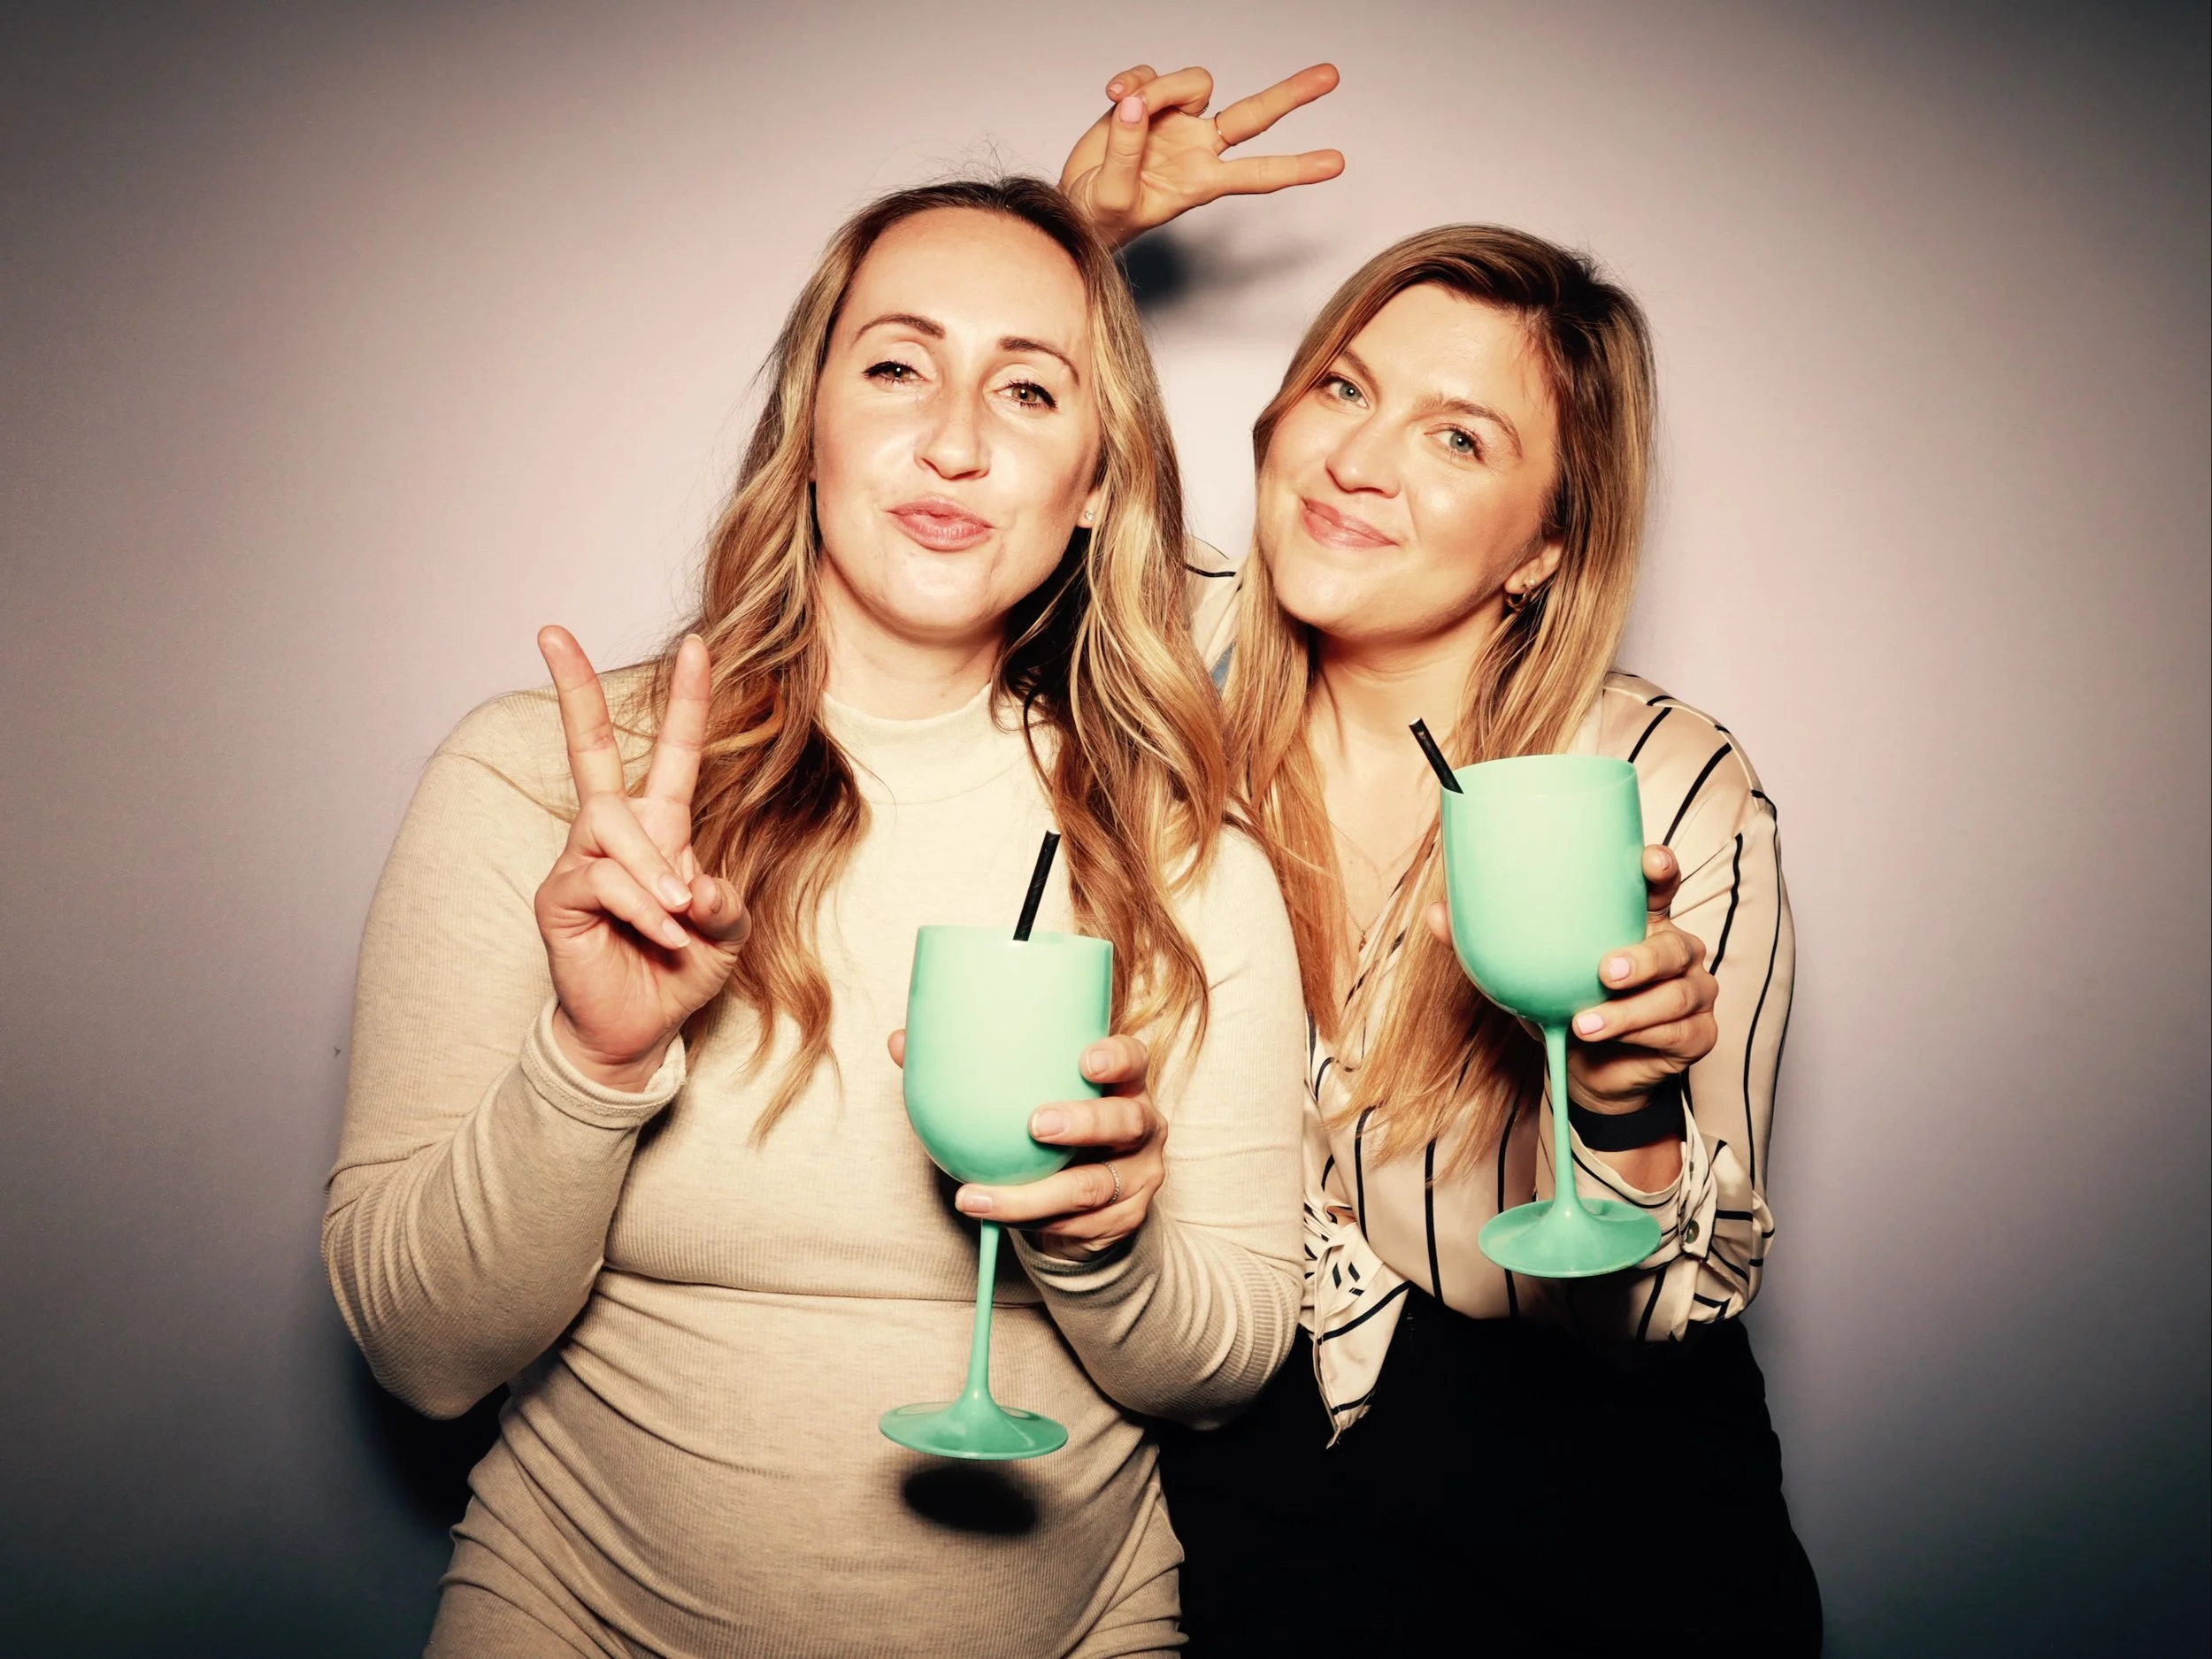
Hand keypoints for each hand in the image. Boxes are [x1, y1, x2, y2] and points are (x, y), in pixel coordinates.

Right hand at [534, 627, 749, 1091]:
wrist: (639, 1029)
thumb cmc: (678, 971)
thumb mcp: (726, 934)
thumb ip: (725, 901)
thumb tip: (699, 882)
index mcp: (660, 829)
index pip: (671, 753)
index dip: (686, 701)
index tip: (697, 645)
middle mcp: (613, 834)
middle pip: (589, 749)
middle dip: (572, 689)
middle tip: (551, 632)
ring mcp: (580, 861)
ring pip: (612, 827)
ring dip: (654, 870)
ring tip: (679, 915)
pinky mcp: (560, 895)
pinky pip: (602, 879)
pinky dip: (640, 905)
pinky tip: (661, 932)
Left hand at [887, 1030, 1165, 1259]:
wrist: (1080, 1203)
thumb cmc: (1046, 1133)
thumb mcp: (1022, 1098)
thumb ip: (971, 1068)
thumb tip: (900, 1041)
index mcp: (1120, 1083)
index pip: (1133, 1059)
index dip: (1116, 1058)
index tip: (1084, 1060)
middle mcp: (1141, 1125)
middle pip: (1126, 1121)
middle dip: (1084, 1123)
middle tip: (1035, 1125)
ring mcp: (1138, 1175)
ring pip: (1094, 1187)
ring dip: (1034, 1195)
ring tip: (979, 1197)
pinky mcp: (1125, 1219)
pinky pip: (1080, 1225)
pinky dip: (1034, 1224)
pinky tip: (993, 1219)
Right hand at [1059, 62, 1343, 249]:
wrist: (1077, 203)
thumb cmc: (1103, 216)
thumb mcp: (1115, 196)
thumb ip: (1127, 150)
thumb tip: (1136, 104)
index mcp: (1201, 181)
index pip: (1257, 173)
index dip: (1296, 168)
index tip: (1335, 164)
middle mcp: (1198, 148)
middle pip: (1254, 116)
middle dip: (1291, 96)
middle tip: (1331, 76)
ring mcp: (1177, 123)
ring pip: (1194, 84)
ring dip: (1161, 87)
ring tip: (1120, 104)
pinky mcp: (1150, 104)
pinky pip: (1152, 76)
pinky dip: (1133, 80)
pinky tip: (1113, 94)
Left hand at [1423, 846, 1718, 1112]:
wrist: (1585, 1072)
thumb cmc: (1562, 1005)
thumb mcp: (1525, 973)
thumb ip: (1489, 943)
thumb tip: (1436, 914)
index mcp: (1639, 921)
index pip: (1659, 885)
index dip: (1660, 868)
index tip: (1649, 861)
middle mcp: (1674, 950)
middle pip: (1675, 944)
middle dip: (1644, 957)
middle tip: (1605, 971)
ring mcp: (1691, 992)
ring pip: (1676, 993)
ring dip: (1631, 1011)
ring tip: (1586, 1023)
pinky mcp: (1697, 1033)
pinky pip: (1679, 1032)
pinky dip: (1641, 1037)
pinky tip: (1607, 1041)